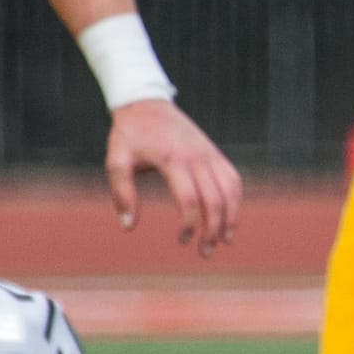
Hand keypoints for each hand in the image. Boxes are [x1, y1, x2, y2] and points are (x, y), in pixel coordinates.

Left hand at [107, 99, 242, 255]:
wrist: (146, 101)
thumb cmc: (129, 134)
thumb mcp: (116, 161)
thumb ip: (122, 193)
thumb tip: (128, 227)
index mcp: (172, 160)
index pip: (190, 200)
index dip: (189, 224)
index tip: (182, 240)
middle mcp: (196, 157)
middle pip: (215, 200)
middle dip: (214, 230)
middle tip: (205, 252)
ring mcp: (209, 153)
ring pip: (231, 190)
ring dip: (231, 218)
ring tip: (225, 241)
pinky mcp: (214, 152)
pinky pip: (233, 178)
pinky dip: (236, 200)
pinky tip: (230, 217)